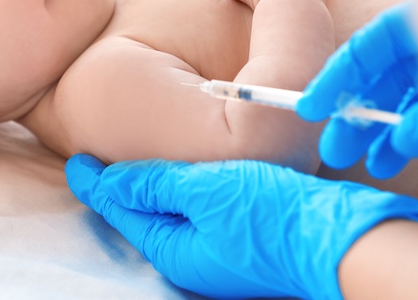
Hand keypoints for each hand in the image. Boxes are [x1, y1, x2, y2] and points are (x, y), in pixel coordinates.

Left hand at [66, 155, 417, 299]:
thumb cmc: (272, 216)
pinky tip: (191, 179)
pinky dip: (185, 194)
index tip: (76, 160)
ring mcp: (220, 251)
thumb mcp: (205, 193)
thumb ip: (156, 186)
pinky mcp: (245, 240)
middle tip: (98, 161)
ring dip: (152, 191)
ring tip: (136, 167)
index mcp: (175, 248)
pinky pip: (201, 214)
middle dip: (120, 191)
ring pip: (172, 216)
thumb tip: (107, 183)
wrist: (342, 243)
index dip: (96, 183)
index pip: (123, 211)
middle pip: (144, 217)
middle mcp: (194, 257)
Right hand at [297, 3, 417, 177]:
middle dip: (355, 114)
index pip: (369, 47)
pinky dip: (407, 138)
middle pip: (382, 76)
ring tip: (360, 164)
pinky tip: (388, 162)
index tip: (309, 109)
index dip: (335, 78)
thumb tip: (401, 139)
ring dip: (378, 132)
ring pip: (400, 99)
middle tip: (332, 150)